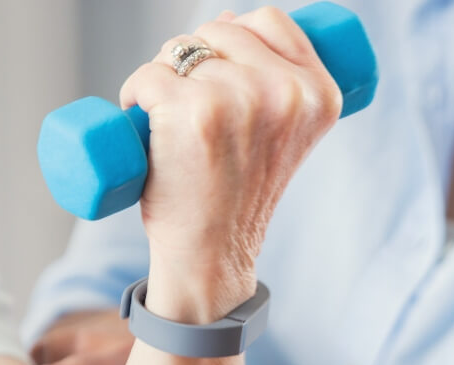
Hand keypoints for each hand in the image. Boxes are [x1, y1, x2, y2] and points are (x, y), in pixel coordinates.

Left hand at [120, 8, 341, 321]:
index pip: (271, 21)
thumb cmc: (239, 193)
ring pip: (180, 50)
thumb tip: (228, 19)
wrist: (213, 252)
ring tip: (170, 122)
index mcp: (319, 95)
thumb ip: (273, 79)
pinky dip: (134, 95)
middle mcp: (285, 92)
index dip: (237, 40)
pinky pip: (147, 74)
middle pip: (218, 31)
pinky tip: (143, 124)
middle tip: (191, 109)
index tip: (224, 77)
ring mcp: (238, 98)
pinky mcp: (191, 109)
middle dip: (194, 59)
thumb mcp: (282, 133)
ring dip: (163, 76)